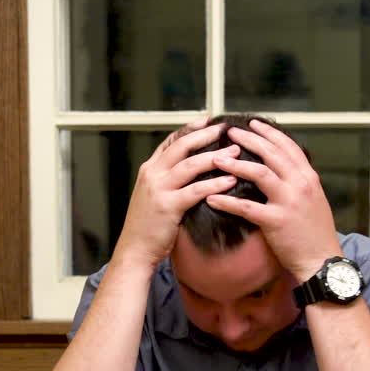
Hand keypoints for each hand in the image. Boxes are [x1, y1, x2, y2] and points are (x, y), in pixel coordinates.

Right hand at [111, 119, 239, 269]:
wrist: (134, 250)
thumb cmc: (148, 226)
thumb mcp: (153, 195)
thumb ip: (168, 180)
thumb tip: (192, 169)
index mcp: (149, 169)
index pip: (171, 140)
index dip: (191, 128)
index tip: (208, 120)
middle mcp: (152, 174)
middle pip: (182, 146)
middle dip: (206, 135)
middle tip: (226, 129)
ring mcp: (159, 189)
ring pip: (190, 165)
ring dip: (216, 157)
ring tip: (235, 153)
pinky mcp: (168, 206)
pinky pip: (196, 190)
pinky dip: (215, 183)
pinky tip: (230, 180)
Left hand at [205, 119, 342, 281]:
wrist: (322, 260)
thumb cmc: (315, 233)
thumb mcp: (314, 200)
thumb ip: (299, 182)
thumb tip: (283, 170)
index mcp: (308, 177)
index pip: (288, 146)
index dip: (269, 133)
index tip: (253, 124)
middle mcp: (300, 184)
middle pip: (271, 153)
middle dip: (248, 140)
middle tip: (230, 132)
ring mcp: (288, 201)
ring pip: (259, 173)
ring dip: (235, 164)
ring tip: (216, 159)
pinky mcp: (275, 221)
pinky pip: (246, 207)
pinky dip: (226, 201)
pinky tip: (211, 198)